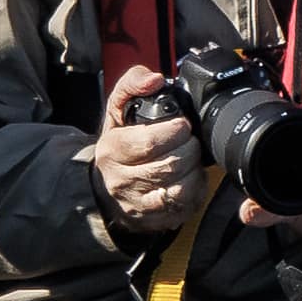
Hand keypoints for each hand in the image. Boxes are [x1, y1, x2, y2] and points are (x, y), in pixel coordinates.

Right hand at [93, 75, 208, 238]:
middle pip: (168, 166)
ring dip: (194, 170)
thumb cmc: (118, 142)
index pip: (147, 143)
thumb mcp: (117, 107)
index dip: (173, 132)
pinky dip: (195, 190)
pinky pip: (185, 208)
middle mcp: (121, 181)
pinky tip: (190, 177)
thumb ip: (132, 83)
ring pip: (179, 190)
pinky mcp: (154, 221)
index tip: (182, 124)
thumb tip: (154, 80)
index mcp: (111, 151)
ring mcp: (137, 204)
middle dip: (189, 149)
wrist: (106, 186)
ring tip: (191, 158)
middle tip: (190, 140)